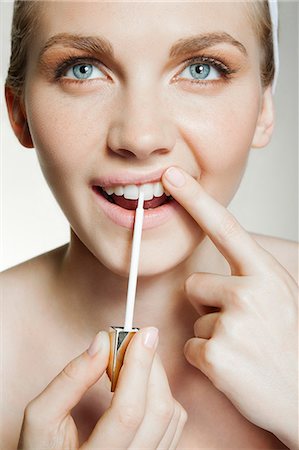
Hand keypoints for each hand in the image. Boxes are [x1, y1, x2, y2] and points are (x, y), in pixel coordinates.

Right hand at [18, 327, 186, 448]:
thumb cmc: (43, 448)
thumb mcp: (42, 418)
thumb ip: (69, 380)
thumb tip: (102, 342)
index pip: (128, 411)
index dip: (139, 366)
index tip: (142, 333)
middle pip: (157, 412)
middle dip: (151, 366)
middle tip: (137, 340)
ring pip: (171, 416)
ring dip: (157, 378)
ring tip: (133, 362)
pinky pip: (174, 423)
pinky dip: (161, 394)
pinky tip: (139, 385)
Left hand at [162, 167, 297, 449]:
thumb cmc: (288, 342)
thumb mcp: (278, 295)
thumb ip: (247, 274)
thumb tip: (211, 267)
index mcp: (264, 273)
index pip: (224, 226)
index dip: (195, 198)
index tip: (172, 175)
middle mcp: (249, 292)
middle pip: (194, 283)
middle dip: (208, 302)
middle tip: (240, 324)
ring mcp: (232, 324)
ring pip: (194, 317)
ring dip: (211, 332)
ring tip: (242, 347)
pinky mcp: (216, 356)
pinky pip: (191, 345)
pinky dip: (206, 357)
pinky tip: (233, 367)